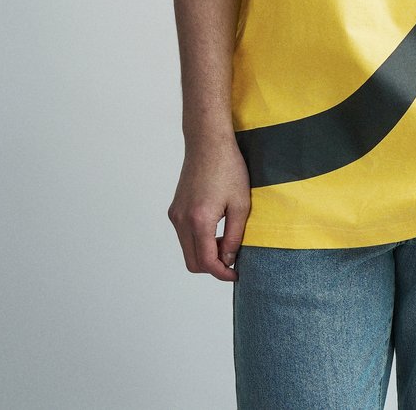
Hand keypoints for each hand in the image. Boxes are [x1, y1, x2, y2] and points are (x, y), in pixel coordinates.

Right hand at [167, 138, 251, 281]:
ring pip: (187, 249)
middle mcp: (181, 220)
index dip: (222, 273)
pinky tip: (215, 227)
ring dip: (205, 253)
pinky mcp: (175, 208)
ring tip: (225, 239)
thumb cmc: (228, 167)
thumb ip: (234, 236)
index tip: (236, 273)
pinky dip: (198, 240)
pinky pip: (184, 235)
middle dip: (212, 266)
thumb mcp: (240, 204)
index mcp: (199, 220)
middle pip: (193, 262)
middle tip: (232, 256)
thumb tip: (228, 259)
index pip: (206, 262)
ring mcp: (175, 214)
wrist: (208, 142)